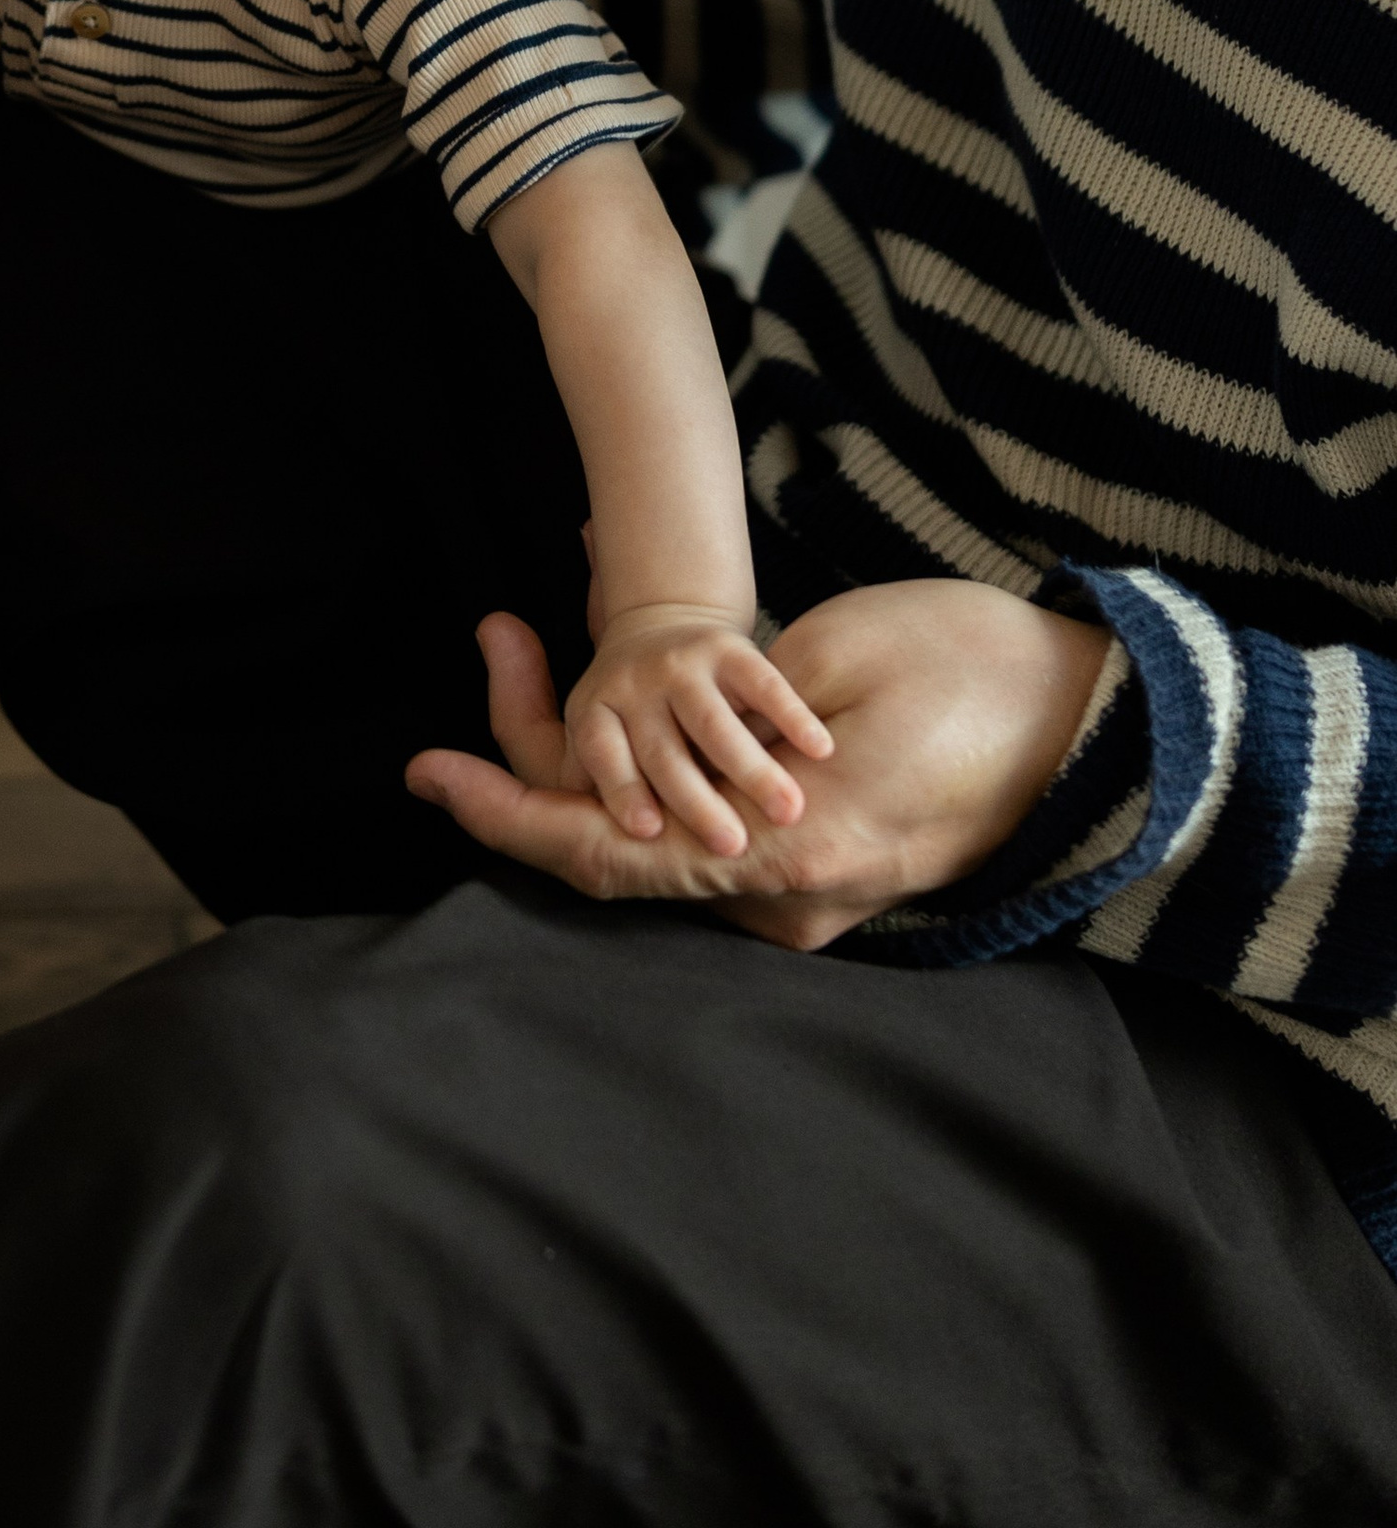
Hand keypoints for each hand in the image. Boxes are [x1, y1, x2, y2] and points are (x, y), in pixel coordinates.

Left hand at [408, 579, 1113, 945]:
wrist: (1104, 723)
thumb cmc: (975, 670)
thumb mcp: (830, 659)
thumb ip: (723, 709)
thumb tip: (650, 721)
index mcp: (778, 854)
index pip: (598, 853)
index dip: (502, 812)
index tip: (423, 769)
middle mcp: (783, 899)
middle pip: (614, 847)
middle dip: (535, 752)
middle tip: (496, 630)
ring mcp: (809, 896)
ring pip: (657, 837)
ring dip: (595, 752)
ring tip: (541, 628)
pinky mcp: (827, 867)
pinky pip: (706, 833)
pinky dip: (653, 768)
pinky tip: (629, 694)